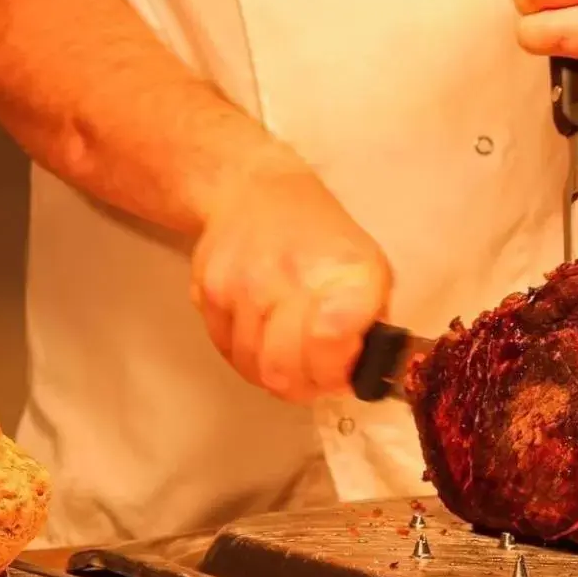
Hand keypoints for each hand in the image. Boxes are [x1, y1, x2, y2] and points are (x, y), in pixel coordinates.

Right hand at [191, 148, 391, 403]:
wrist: (254, 190)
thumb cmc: (321, 237)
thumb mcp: (369, 270)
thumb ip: (369, 327)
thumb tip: (360, 375)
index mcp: (344, 274)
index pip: (330, 343)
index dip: (333, 372)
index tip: (340, 370)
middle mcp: (289, 277)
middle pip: (283, 372)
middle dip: (300, 386)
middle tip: (310, 374)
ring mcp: (243, 285)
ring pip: (251, 368)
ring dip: (270, 370)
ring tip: (283, 349)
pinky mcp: (207, 290)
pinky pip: (224, 350)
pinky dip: (243, 352)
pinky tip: (258, 330)